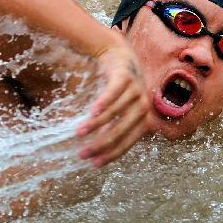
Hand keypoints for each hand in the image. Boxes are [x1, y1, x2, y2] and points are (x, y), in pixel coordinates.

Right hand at [75, 43, 150, 166]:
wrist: (120, 57)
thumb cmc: (118, 90)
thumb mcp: (120, 111)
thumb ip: (113, 128)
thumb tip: (97, 152)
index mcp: (144, 120)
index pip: (127, 143)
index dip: (111, 154)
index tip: (94, 164)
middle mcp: (143, 107)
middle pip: (120, 130)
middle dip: (100, 144)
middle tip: (82, 154)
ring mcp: (136, 91)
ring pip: (114, 113)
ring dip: (95, 125)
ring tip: (79, 133)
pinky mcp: (125, 77)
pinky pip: (112, 93)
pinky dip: (102, 104)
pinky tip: (90, 113)